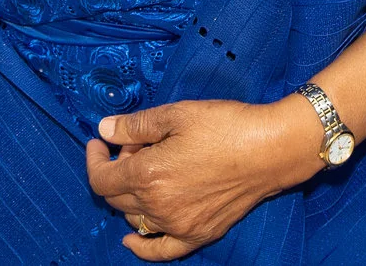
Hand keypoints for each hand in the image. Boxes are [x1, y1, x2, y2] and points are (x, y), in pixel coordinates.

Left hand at [84, 95, 323, 259]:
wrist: (270, 150)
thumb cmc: (225, 126)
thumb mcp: (177, 114)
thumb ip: (135, 125)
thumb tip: (104, 129)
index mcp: (147, 175)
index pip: (101, 178)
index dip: (95, 159)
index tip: (100, 143)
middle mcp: (157, 206)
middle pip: (116, 197)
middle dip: (117, 170)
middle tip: (136, 147)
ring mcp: (177, 225)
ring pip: (135, 218)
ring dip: (131, 196)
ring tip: (151, 171)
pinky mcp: (197, 234)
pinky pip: (160, 251)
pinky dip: (142, 247)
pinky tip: (132, 238)